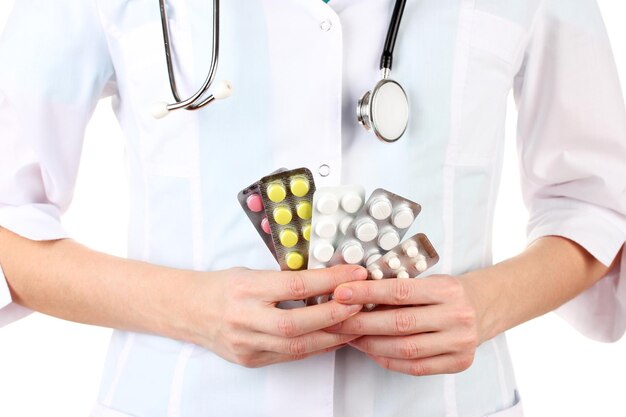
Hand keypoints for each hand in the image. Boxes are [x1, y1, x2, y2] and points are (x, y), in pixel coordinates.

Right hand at [183, 265, 366, 367]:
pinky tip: (333, 338)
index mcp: (246, 289)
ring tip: (355, 324)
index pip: (296, 285)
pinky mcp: (251, 359)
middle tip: (362, 303)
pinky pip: (290, 356)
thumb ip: (285, 279)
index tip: (355, 274)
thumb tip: (327, 279)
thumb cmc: (222, 286)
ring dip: (332, 336)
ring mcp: (246, 344)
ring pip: (297, 346)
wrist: (187, 310)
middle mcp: (245, 319)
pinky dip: (315, 347)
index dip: (331, 281)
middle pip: (298, 323)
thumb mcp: (251, 273)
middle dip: (336, 315)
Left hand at [325, 275, 481, 375]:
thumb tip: (355, 294)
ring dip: (370, 344)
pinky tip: (372, 351)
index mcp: (447, 290)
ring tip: (350, 336)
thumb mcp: (429, 279)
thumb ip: (398, 288)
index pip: (400, 291)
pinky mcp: (458, 362)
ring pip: (405, 349)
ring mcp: (459, 343)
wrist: (486, 306)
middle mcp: (456, 316)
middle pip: (399, 323)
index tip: (341, 293)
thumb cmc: (449, 291)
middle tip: (336, 319)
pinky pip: (415, 367)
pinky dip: (388, 360)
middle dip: (361, 323)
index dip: (367, 293)